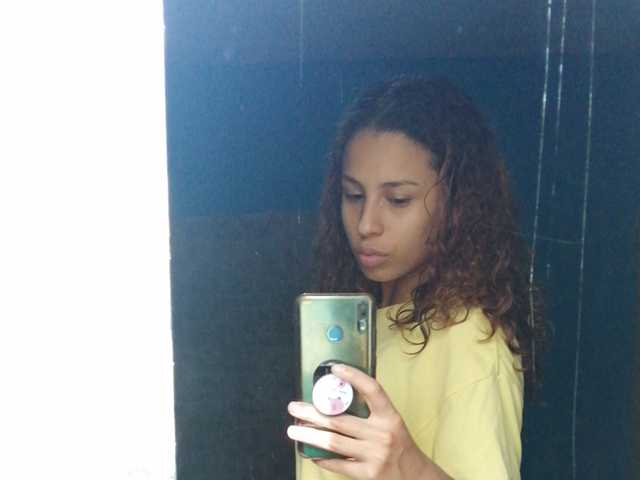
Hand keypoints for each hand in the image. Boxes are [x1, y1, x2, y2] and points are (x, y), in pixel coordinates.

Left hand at [286, 364, 450, 479]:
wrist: (415, 476)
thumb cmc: (399, 445)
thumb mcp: (391, 423)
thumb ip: (369, 412)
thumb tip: (335, 399)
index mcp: (389, 417)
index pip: (372, 390)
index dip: (354, 376)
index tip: (335, 368)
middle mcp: (382, 434)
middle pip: (339, 421)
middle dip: (312, 413)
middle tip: (294, 407)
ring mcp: (374, 455)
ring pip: (333, 442)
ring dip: (309, 435)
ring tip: (293, 431)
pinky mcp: (367, 474)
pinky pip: (338, 465)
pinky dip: (322, 458)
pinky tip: (311, 452)